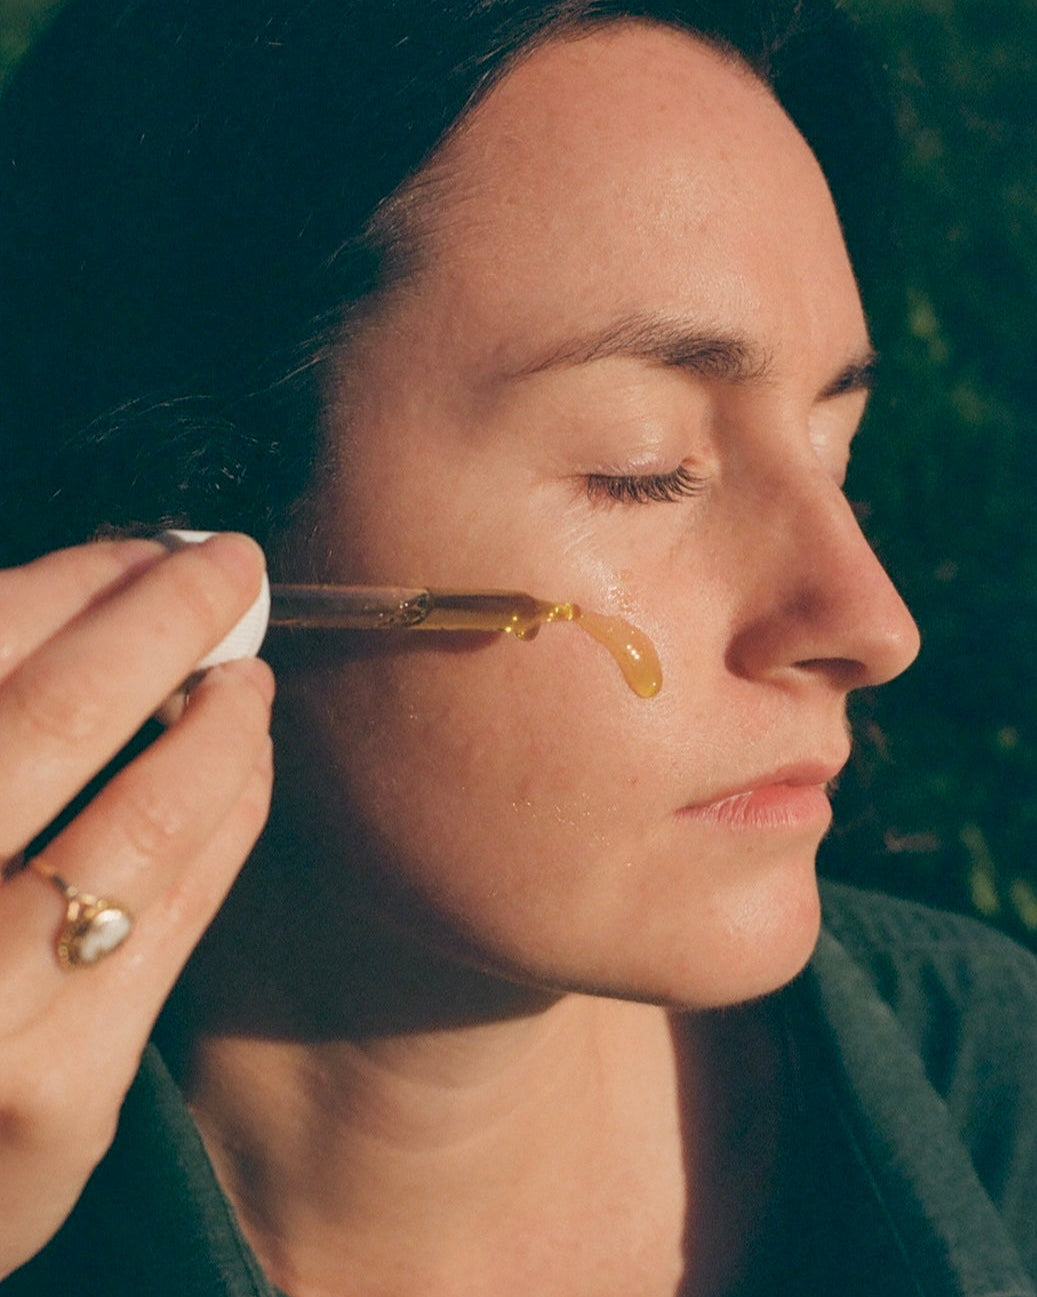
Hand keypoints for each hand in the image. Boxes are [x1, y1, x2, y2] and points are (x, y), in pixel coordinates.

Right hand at [0, 534, 274, 1278]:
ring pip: (144, 813)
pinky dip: (234, 813)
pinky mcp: (61, 1096)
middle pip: (55, 710)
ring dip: (219, 721)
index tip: (145, 551)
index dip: (75, 582)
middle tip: (230, 566)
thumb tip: (78, 605)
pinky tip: (250, 767)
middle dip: (166, 616)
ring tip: (246, 680)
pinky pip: (182, 911)